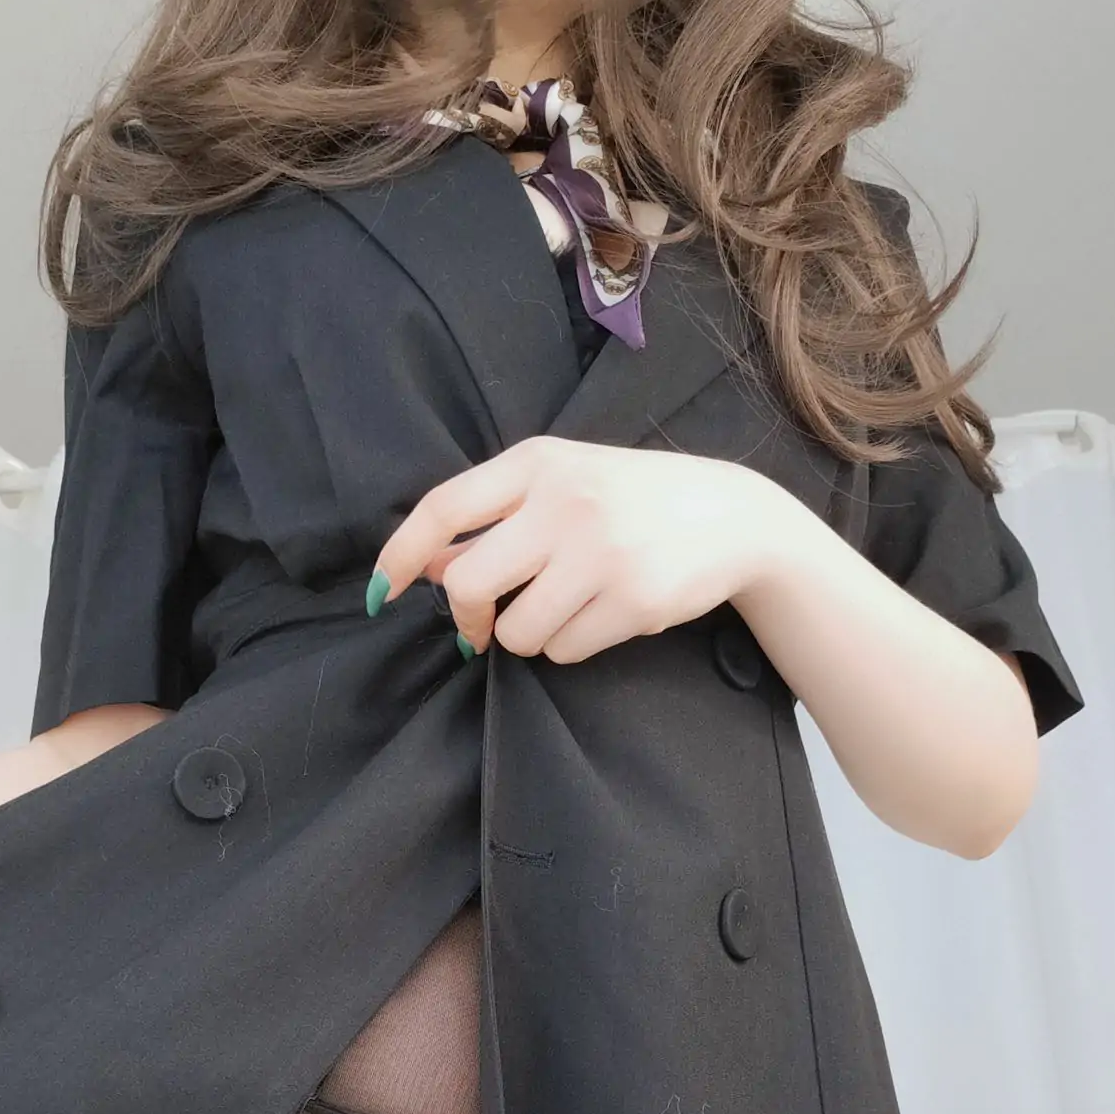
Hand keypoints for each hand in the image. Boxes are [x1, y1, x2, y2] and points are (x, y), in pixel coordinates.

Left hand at [368, 436, 804, 662]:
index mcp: (539, 462)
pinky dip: (570, 644)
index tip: (381, 590)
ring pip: (516, 629)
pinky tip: (602, 614)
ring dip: (527, 634)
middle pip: (469, 584)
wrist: (733, 516)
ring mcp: (602, 553)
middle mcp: (567, 502)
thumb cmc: (631, 500)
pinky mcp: (634, 601)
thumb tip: (427, 566)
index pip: (445, 508)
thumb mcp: (562, 486)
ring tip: (565, 607)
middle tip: (480, 626)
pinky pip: (563, 651)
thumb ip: (494, 520)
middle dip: (467, 618)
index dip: (402, 554)